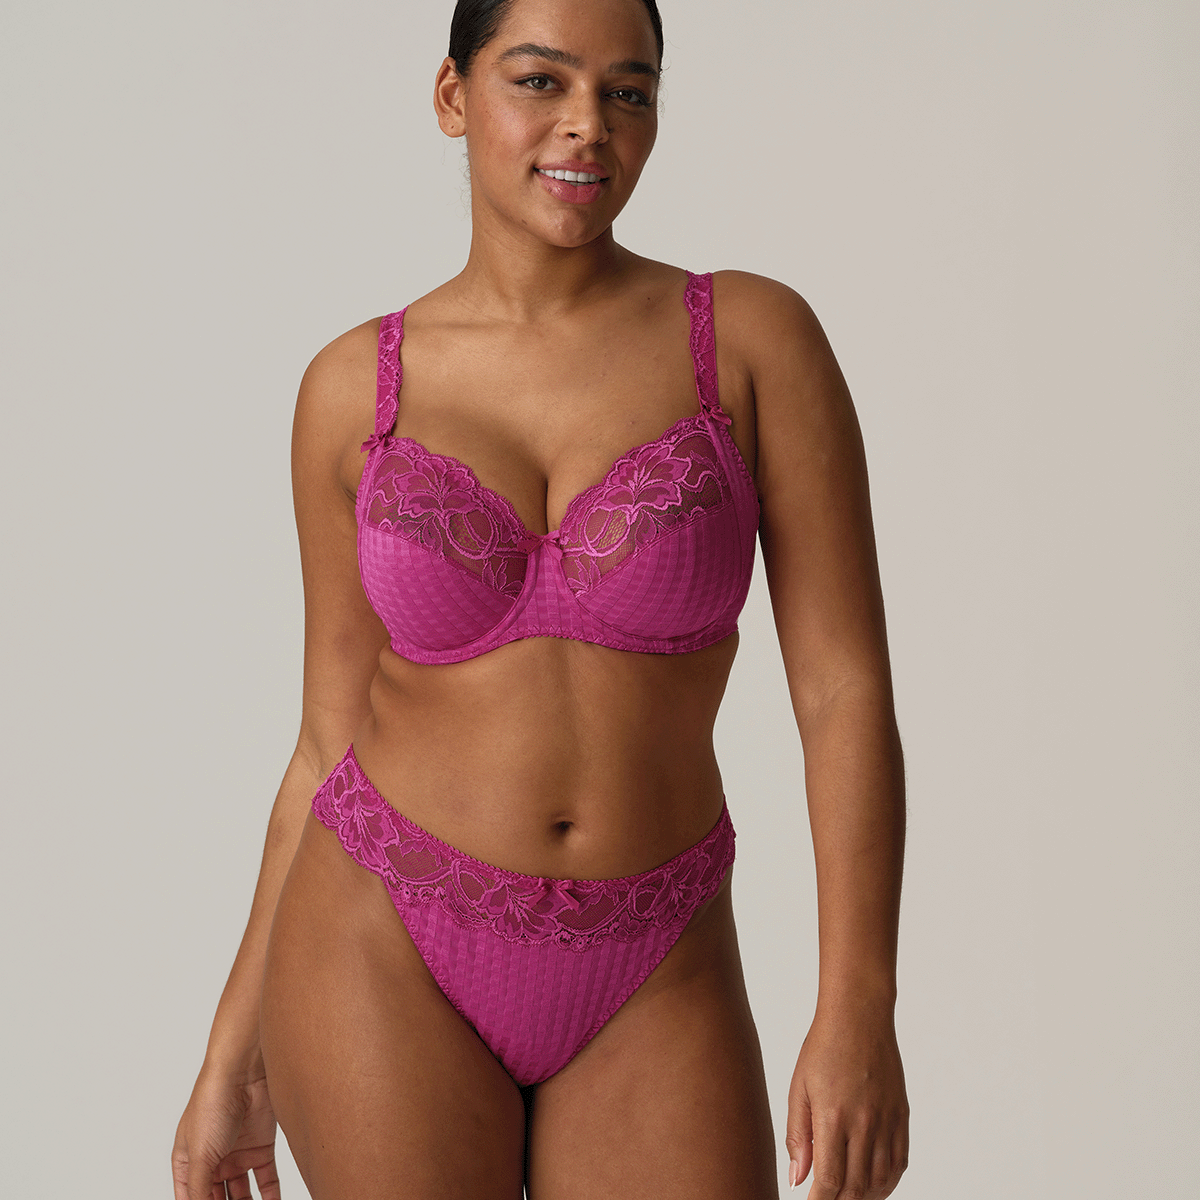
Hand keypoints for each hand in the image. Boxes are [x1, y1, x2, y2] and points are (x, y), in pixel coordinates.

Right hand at [172, 1067, 281, 1199]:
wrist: (242, 1071)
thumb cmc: (211, 1104)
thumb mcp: (199, 1154)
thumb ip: (199, 1189)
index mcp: (187, 1162)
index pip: (191, 1198)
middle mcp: (212, 1160)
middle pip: (218, 1198)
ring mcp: (237, 1154)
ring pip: (242, 1193)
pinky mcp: (261, 1147)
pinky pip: (266, 1180)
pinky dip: (270, 1196)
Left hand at [786, 1009, 908, 1197]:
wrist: (859, 1016)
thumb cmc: (824, 1047)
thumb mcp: (799, 1088)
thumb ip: (797, 1136)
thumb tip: (797, 1179)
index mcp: (833, 1117)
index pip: (829, 1180)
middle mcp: (864, 1123)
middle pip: (855, 1186)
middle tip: (824, 1199)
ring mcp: (887, 1121)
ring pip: (879, 1180)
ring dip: (862, 1196)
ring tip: (845, 1195)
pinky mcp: (901, 1116)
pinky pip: (898, 1163)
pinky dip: (886, 1182)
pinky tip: (871, 1185)